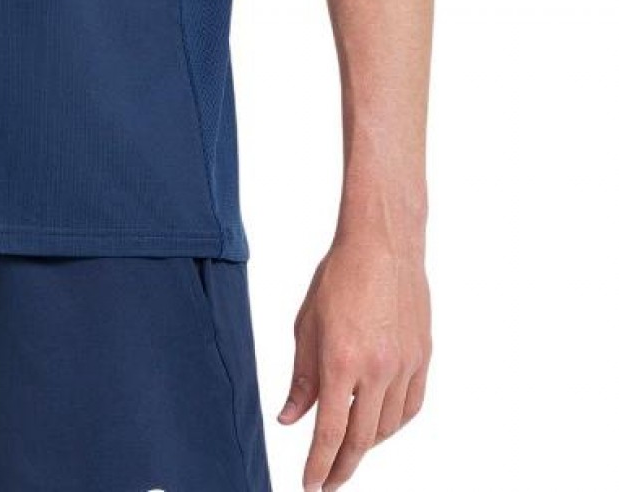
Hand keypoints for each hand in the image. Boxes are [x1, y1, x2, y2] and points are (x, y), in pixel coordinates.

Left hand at [278, 236, 430, 491]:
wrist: (383, 246)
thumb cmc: (338, 278)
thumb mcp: (306, 326)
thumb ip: (301, 378)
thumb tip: (290, 419)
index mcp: (341, 361)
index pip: (331, 432)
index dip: (319, 465)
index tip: (310, 485)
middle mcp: (377, 370)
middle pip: (362, 439)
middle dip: (342, 466)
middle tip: (327, 481)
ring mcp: (405, 366)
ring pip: (388, 427)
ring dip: (368, 445)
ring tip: (348, 451)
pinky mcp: (423, 359)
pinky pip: (410, 407)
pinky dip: (393, 424)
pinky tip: (379, 427)